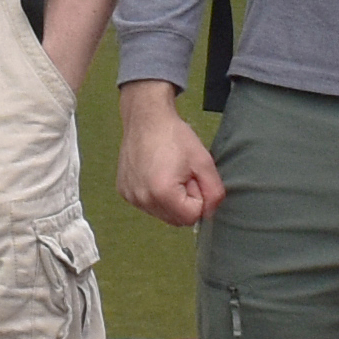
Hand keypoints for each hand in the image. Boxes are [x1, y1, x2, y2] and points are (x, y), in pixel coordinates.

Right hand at [117, 82, 225, 227]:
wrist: (147, 118)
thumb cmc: (175, 136)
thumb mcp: (204, 161)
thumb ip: (214, 192)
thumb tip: (209, 214)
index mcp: (163, 193)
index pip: (192, 217)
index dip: (197, 196)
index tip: (191, 176)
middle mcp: (142, 199)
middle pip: (176, 219)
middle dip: (184, 200)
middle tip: (181, 174)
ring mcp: (131, 196)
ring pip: (162, 214)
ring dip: (170, 199)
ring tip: (168, 172)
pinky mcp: (124, 192)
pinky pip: (147, 204)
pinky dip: (155, 194)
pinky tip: (155, 173)